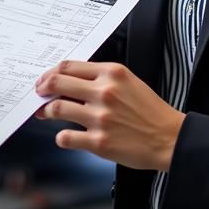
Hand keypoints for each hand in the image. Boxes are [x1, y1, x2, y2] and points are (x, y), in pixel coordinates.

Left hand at [34, 61, 183, 170]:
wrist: (170, 138)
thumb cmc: (150, 111)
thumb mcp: (128, 82)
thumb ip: (101, 78)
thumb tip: (69, 81)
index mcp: (112, 73)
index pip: (69, 66)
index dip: (51, 72)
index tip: (45, 79)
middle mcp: (104, 92)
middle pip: (57, 83)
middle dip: (42, 88)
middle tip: (38, 93)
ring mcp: (100, 118)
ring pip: (57, 108)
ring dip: (46, 111)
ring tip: (45, 113)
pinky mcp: (99, 142)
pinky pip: (66, 137)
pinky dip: (61, 137)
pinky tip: (65, 136)